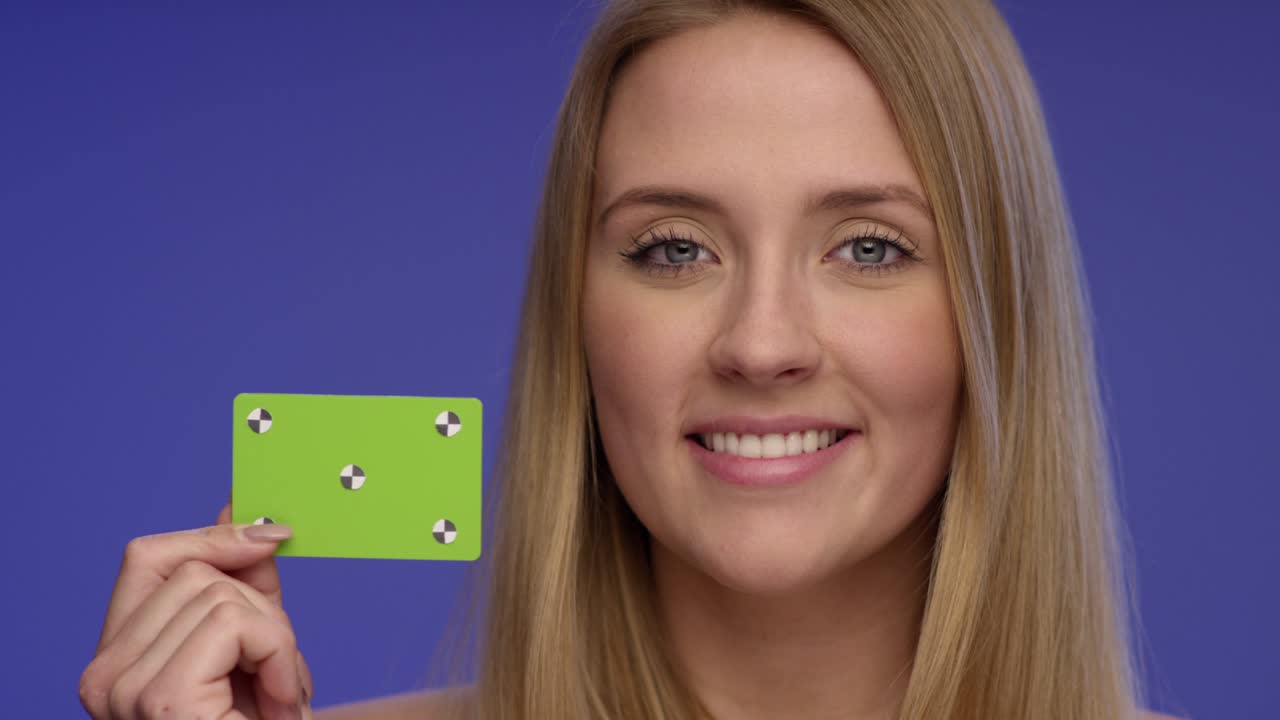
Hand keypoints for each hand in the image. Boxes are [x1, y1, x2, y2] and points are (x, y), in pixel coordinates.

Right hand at [79, 502, 314, 718]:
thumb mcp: (253, 652)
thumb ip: (246, 591)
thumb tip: (247, 516)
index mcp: (117, 660)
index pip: (146, 557)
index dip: (211, 536)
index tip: (273, 534)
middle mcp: (104, 675)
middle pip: (194, 571)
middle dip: (261, 608)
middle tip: (280, 671)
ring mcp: (123, 688)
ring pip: (220, 595)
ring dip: (276, 640)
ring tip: (279, 696)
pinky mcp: (159, 699)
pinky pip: (236, 624)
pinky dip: (278, 655)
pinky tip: (279, 703)